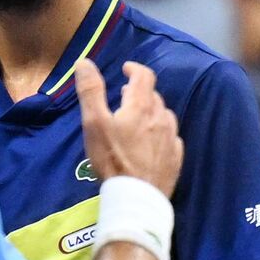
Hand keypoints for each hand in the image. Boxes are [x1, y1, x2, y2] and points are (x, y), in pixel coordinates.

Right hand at [73, 57, 183, 197]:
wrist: (135, 197)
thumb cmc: (112, 158)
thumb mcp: (94, 123)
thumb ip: (91, 91)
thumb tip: (84, 62)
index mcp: (141, 106)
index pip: (144, 76)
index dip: (135, 69)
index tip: (126, 69)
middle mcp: (161, 117)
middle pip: (153, 96)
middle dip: (140, 92)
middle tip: (125, 97)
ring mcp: (171, 138)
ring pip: (164, 116)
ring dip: (152, 112)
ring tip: (139, 119)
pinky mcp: (175, 158)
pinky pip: (171, 137)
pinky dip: (161, 132)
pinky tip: (153, 141)